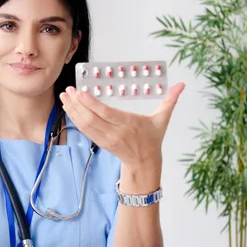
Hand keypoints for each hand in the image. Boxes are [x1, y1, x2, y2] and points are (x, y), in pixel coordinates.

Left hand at [59, 82, 184, 168]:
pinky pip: (84, 129)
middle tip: (68, 90)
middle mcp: (114, 132)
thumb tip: (182, 84)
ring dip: (72, 110)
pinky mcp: (99, 141)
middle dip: (76, 104)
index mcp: (128, 124)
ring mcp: (105, 138)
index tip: (80, 92)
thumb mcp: (162, 119)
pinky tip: (69, 108)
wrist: (144, 162)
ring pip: (84, 124)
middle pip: (91, 118)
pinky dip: (74, 118)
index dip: (90, 103)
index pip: (105, 113)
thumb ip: (170, 101)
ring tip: (64, 97)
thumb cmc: (152, 139)